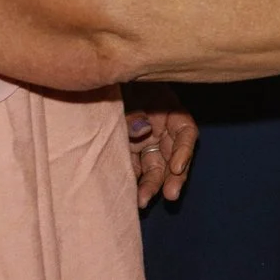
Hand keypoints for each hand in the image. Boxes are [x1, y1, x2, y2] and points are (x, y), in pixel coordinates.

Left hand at [123, 82, 197, 207]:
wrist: (94, 79)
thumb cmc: (118, 78)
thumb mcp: (131, 90)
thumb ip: (136, 111)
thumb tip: (142, 129)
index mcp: (168, 110)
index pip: (185, 131)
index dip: (185, 150)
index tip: (178, 167)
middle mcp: (159, 128)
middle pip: (171, 155)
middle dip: (171, 177)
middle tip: (170, 194)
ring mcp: (142, 141)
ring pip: (152, 167)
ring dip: (150, 185)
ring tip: (143, 201)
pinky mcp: (126, 150)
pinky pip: (132, 167)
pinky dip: (130, 181)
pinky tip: (127, 194)